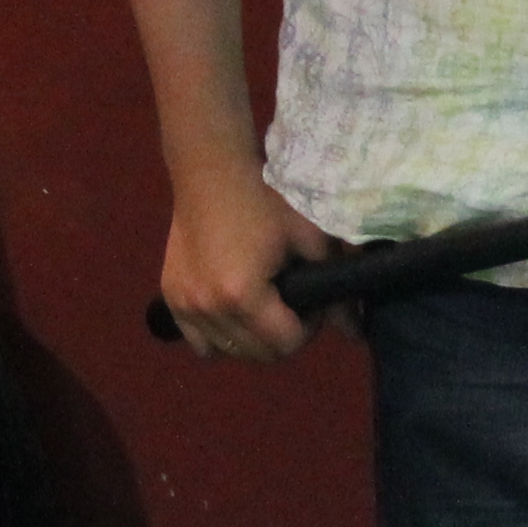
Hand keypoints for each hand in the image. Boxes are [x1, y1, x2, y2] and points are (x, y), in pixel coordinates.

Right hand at [157, 163, 339, 361]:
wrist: (211, 171)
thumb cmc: (265, 198)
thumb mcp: (309, 238)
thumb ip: (334, 286)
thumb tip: (356, 331)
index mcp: (244, 296)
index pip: (287, 344)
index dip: (309, 327)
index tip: (312, 302)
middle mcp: (210, 309)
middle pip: (259, 355)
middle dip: (284, 337)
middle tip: (292, 303)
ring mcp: (185, 306)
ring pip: (230, 352)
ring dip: (254, 339)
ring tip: (264, 304)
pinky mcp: (171, 298)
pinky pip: (200, 343)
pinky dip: (221, 338)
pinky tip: (234, 313)